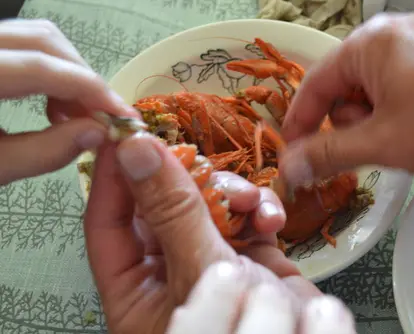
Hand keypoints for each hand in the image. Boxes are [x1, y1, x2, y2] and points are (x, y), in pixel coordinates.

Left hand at [0, 19, 136, 184]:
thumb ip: (44, 152)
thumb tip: (97, 134)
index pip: (44, 67)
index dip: (91, 90)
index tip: (122, 116)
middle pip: (44, 40)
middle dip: (82, 76)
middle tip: (100, 116)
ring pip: (33, 37)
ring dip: (66, 71)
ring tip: (74, 114)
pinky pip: (17, 45)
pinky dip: (45, 69)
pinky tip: (49, 104)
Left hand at [84, 133, 350, 332]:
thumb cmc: (235, 330)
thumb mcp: (199, 268)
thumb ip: (171, 209)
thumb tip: (136, 150)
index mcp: (134, 290)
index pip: (107, 223)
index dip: (114, 176)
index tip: (124, 135)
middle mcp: (169, 272)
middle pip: (162, 206)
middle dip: (188, 181)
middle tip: (199, 161)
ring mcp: (210, 260)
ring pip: (207, 204)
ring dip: (231, 194)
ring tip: (249, 203)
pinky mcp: (249, 255)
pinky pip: (245, 216)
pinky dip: (259, 210)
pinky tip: (270, 219)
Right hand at [280, 13, 413, 183]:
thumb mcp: (381, 143)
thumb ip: (328, 153)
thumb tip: (288, 167)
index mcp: (370, 41)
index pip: (315, 82)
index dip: (300, 122)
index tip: (292, 153)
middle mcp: (393, 30)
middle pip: (345, 84)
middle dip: (351, 122)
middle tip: (373, 147)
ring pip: (374, 86)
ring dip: (376, 119)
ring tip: (403, 140)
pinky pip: (401, 82)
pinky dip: (398, 109)